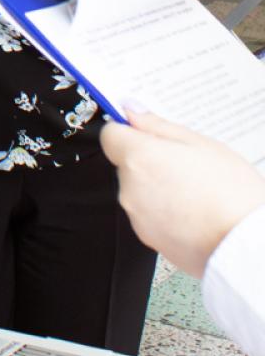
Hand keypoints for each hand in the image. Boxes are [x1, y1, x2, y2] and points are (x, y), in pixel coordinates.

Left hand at [100, 111, 264, 276]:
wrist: (244, 244)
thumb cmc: (231, 194)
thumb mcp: (201, 144)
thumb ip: (159, 126)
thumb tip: (132, 110)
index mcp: (139, 158)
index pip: (111, 135)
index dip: (127, 130)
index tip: (144, 131)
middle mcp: (129, 188)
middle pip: (128, 164)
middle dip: (150, 160)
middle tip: (186, 165)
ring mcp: (137, 216)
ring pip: (138, 190)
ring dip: (157, 187)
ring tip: (195, 191)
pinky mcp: (148, 238)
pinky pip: (149, 214)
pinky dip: (164, 211)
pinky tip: (192, 212)